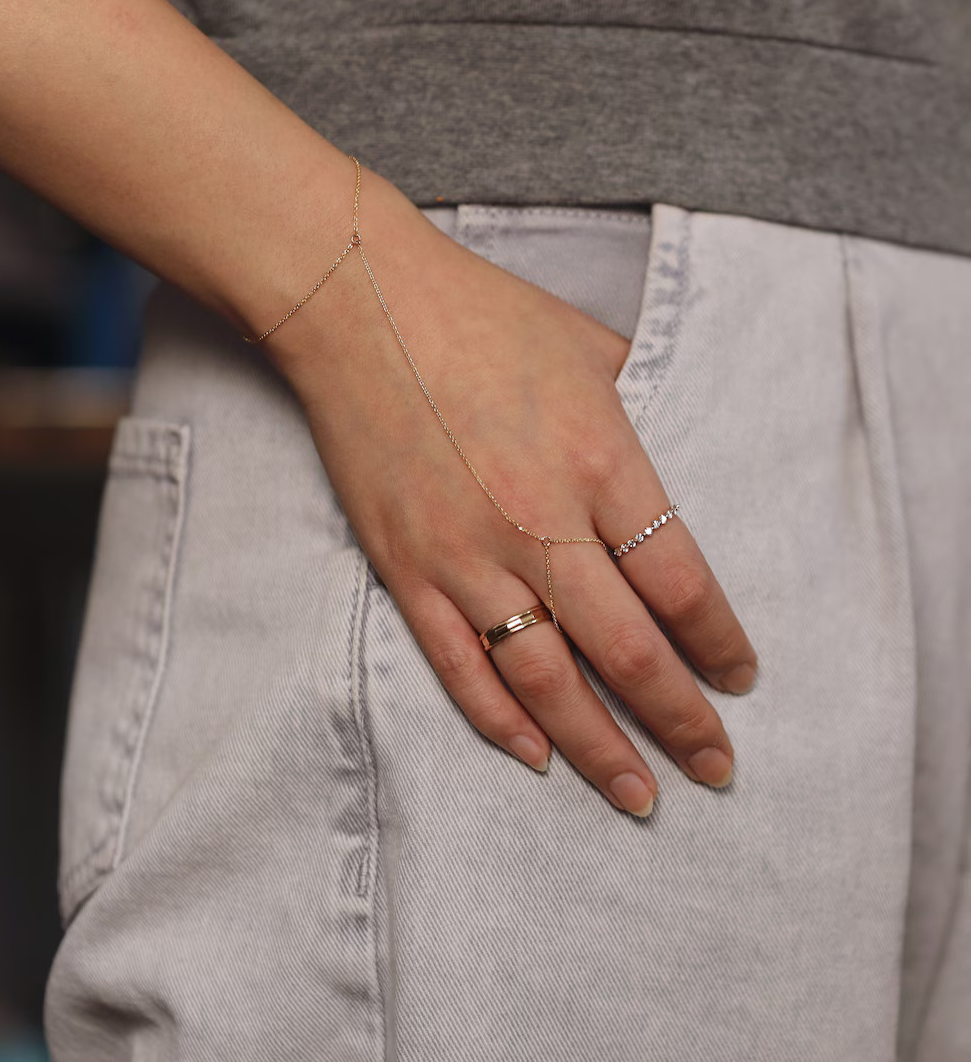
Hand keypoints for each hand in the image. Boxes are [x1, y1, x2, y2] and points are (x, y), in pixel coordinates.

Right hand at [258, 169, 757, 817]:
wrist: (358, 304)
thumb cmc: (477, 312)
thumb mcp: (587, 345)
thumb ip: (635, 412)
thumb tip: (653, 463)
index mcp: (600, 459)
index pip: (682, 583)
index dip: (720, 644)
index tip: (740, 677)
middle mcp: (540, 521)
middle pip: (628, 651)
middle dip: (681, 721)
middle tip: (716, 768)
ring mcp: (466, 553)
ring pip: (545, 679)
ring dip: (599, 748)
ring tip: (639, 795)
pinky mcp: (407, 567)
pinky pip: (458, 665)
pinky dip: (499, 720)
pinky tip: (536, 756)